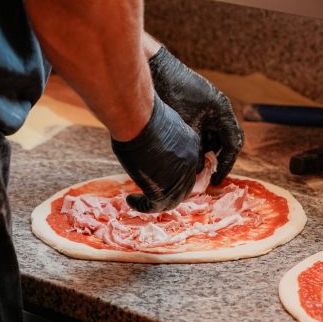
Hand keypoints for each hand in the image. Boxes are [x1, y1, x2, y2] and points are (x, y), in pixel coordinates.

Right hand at [111, 93, 200, 212]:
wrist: (138, 118)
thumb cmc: (143, 114)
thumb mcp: (159, 125)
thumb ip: (161, 138)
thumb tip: (150, 144)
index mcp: (192, 143)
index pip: (188, 166)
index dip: (175, 174)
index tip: (159, 174)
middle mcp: (190, 162)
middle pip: (185, 186)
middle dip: (168, 190)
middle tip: (150, 191)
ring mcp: (179, 177)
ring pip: (172, 200)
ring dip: (155, 201)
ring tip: (137, 199)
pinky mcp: (163, 190)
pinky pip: (154, 207)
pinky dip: (142, 206)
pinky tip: (130, 199)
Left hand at [148, 45, 243, 184]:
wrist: (154, 68)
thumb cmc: (170, 94)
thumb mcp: (184, 127)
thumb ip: (194, 150)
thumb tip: (197, 173)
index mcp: (222, 110)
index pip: (233, 143)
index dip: (226, 164)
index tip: (216, 180)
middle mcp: (218, 107)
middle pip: (225, 140)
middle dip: (214, 158)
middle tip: (201, 174)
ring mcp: (207, 105)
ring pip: (212, 135)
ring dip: (203, 150)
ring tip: (188, 163)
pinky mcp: (195, 104)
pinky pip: (201, 127)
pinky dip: (194, 140)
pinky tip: (180, 149)